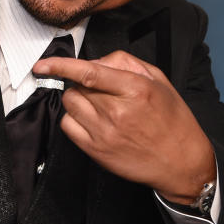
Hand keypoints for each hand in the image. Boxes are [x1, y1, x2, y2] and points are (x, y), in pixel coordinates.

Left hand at [33, 50, 214, 203]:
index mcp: (135, 89)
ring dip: (78, 99)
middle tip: (102, 90)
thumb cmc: (172, 120)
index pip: (88, 72)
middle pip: (77, 86)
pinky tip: (91, 120)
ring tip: (99, 105)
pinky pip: (68, 126)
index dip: (61, 66)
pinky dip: (74, 118)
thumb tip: (95, 61)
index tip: (43, 64)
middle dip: (84, 83)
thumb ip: (125, 63)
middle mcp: (117, 111)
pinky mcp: (96, 150)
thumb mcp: (158, 81)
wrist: (181, 162)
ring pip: (70, 104)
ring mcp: (104, 133)